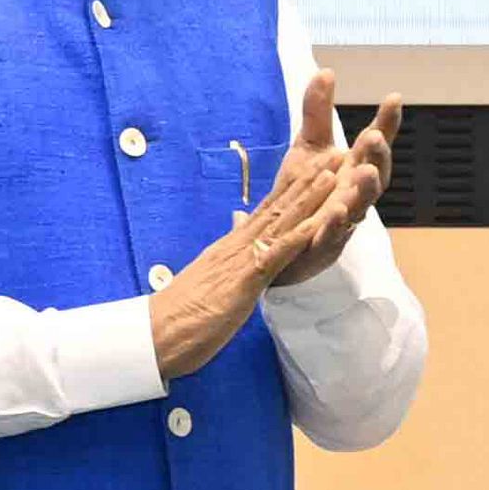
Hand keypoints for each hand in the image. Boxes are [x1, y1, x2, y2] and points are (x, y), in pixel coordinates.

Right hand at [152, 71, 407, 378]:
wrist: (154, 335)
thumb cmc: (181, 317)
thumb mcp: (211, 284)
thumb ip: (226, 265)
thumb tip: (236, 251)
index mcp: (231, 248)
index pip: (266, 212)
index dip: (292, 189)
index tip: (314, 167)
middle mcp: (236, 246)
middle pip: (277, 207)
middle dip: (308, 181)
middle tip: (334, 154)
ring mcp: (240, 260)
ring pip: (280, 222)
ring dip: (309, 198)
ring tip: (334, 173)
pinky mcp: (243, 280)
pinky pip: (276, 254)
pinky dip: (299, 236)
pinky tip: (320, 222)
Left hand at [268, 70, 401, 282]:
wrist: (278, 241)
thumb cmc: (303, 194)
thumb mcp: (308, 147)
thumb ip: (317, 112)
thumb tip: (326, 71)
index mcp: (353, 169)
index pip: (374, 144)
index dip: (386, 123)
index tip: (393, 98)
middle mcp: (354, 193)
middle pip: (375, 174)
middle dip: (378, 156)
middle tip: (375, 135)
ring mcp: (343, 220)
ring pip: (361, 205)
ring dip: (366, 189)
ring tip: (366, 171)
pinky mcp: (324, 244)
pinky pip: (334, 235)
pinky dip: (338, 223)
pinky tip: (338, 209)